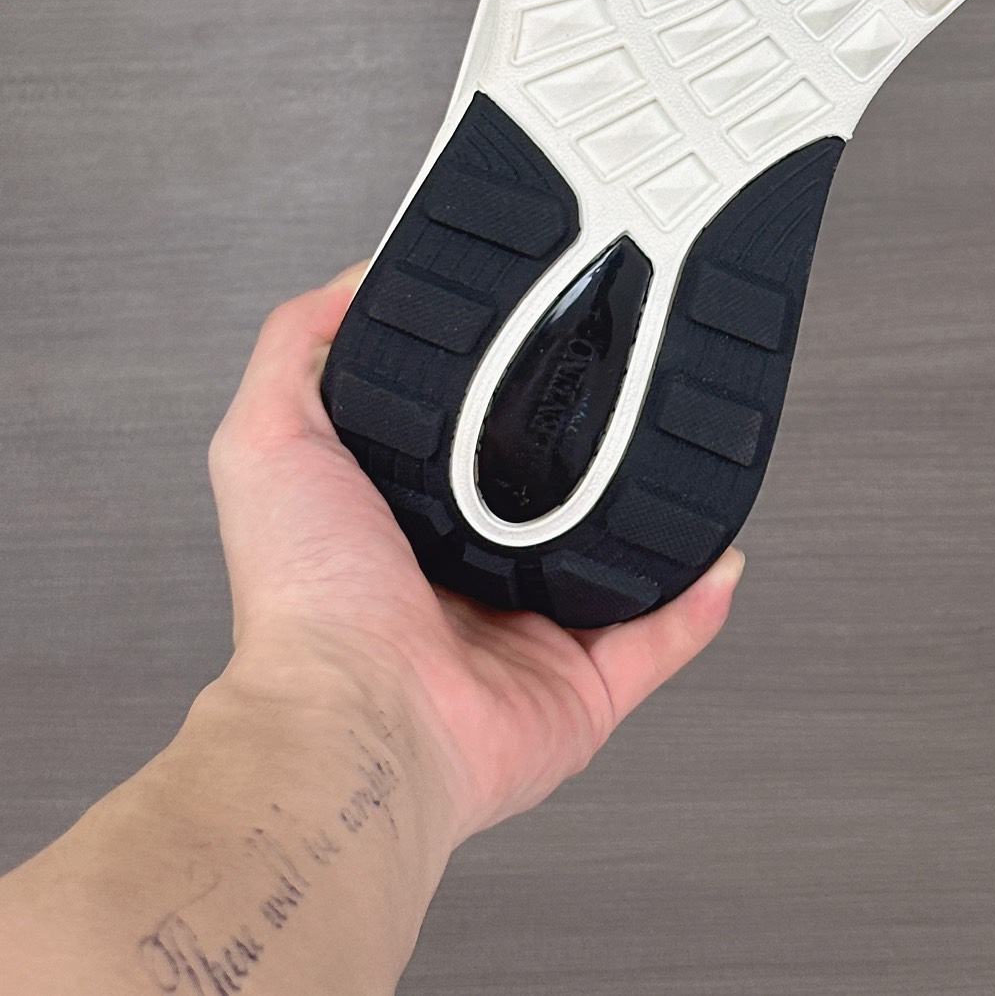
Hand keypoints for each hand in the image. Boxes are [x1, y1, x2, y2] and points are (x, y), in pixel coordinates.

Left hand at [207, 270, 742, 849]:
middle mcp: (467, 585)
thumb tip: (353, 282)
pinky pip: (661, 640)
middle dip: (590, 456)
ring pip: (614, 568)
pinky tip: (722, 554)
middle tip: (634, 392)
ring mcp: (529, 639)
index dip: (500, 397)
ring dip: (655, 522)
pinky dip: (697, 603)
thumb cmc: (306, 600)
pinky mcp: (582, 689)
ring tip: (690, 458)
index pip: (462, 447)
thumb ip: (297, 349)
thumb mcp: (267, 440)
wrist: (359, 717)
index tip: (541, 340)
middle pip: (547, 504)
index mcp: (403, 529)